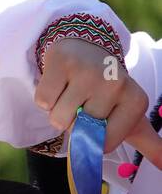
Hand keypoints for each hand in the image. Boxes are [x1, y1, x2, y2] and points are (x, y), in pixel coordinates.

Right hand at [36, 37, 161, 169]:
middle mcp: (116, 84)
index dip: (93, 137)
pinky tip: (58, 85)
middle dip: (74, 123)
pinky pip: (42, 101)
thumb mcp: (131, 116)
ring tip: (68, 95)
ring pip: (58, 118)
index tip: (99, 118)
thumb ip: (150, 144)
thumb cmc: (107, 90)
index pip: (105, 143)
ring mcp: (88, 72)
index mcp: (136, 101)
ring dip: (56, 112)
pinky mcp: (61, 63)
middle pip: (79, 130)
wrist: (87, 49)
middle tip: (82, 103)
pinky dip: (44, 98)